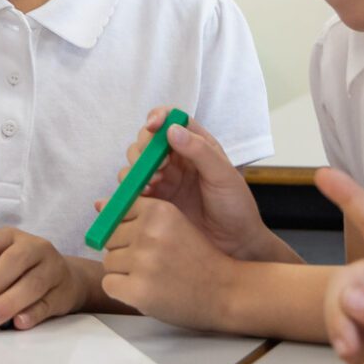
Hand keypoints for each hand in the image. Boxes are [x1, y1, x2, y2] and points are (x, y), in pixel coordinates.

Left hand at [0, 229, 88, 330]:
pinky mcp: (64, 292)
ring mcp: (53, 267)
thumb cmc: (20, 274)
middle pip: (13, 261)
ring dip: (7, 303)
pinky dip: (32, 314)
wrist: (65, 280)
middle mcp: (33, 246)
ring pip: (32, 283)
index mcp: (9, 236)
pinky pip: (47, 303)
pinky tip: (18, 323)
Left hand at [100, 198, 239, 328]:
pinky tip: (147, 290)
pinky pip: (109, 284)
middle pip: (109, 238)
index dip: (128, 228)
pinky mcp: (138, 290)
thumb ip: (140, 214)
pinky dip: (123, 290)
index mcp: (160, 210)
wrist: (227, 292)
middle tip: (153, 262)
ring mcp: (143, 262)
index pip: (117, 212)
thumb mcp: (175, 224)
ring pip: (108, 262)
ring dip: (125, 272)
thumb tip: (99, 204)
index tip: (144, 240)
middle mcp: (149, 232)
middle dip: (125, 251)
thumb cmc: (199, 258)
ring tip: (154, 277)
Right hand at [124, 107, 276, 259]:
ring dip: (136, 170)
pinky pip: (132, 191)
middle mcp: (176, 160)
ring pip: (136, 165)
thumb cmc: (236, 207)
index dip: (158, 117)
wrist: (235, 246)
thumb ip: (200, 151)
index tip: (153, 126)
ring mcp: (163, 181)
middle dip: (144, 149)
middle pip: (147, 142)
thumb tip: (172, 130)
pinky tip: (137, 196)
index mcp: (196, 145)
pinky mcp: (154, 203)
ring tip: (151, 185)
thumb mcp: (223, 176)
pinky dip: (127, 190)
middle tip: (159, 167)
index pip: (171, 120)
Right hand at [317, 168, 363, 363]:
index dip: (350, 196)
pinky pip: (338, 329)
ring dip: (341, 332)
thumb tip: (349, 297)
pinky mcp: (361, 324)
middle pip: (347, 279)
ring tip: (360, 356)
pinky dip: (346, 347)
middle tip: (348, 345)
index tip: (323, 172)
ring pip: (336, 305)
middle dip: (340, 311)